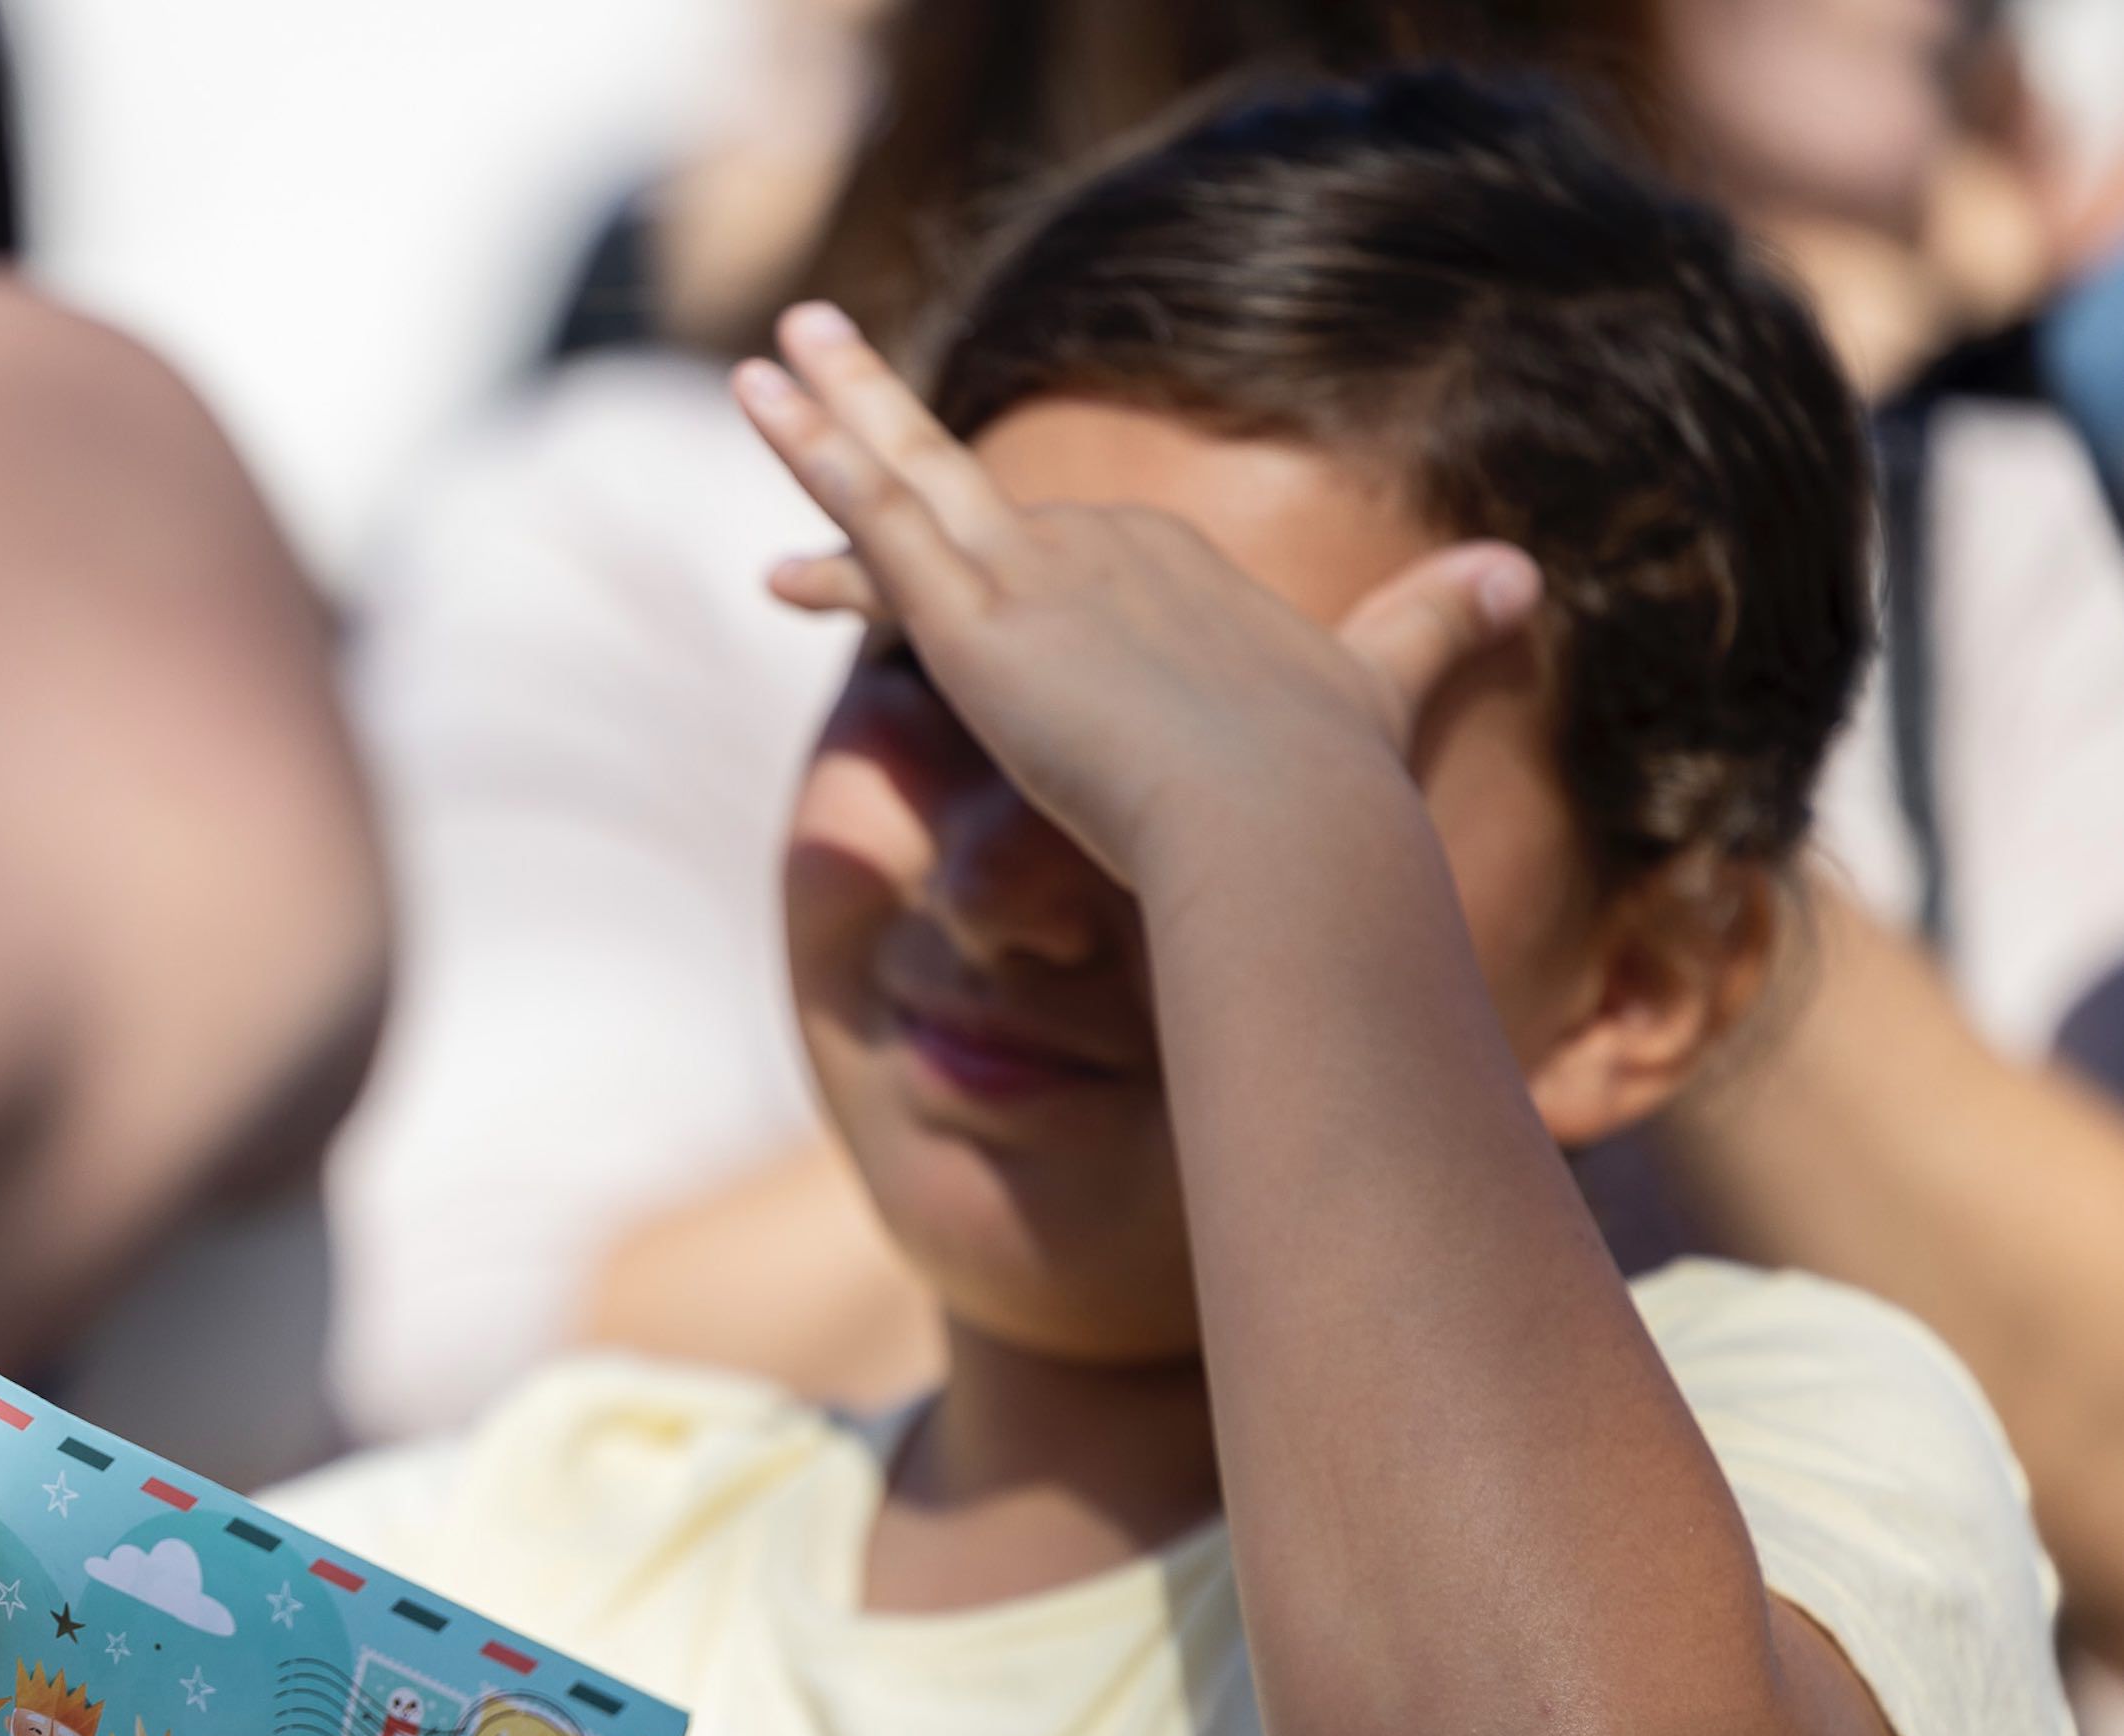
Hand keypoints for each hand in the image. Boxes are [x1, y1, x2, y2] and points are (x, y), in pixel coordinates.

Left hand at [734, 303, 1541, 887]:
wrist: (1292, 829)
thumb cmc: (1336, 789)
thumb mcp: (1383, 687)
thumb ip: (1437, 623)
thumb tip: (1524, 574)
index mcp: (1172, 570)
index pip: (1042, 548)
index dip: (964, 547)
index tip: (891, 556)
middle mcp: (1101, 549)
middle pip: (964, 492)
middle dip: (880, 434)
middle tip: (804, 361)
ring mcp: (1037, 579)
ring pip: (907, 482)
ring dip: (825, 422)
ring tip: (757, 363)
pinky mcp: (981, 625)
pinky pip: (888, 528)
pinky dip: (831, 474)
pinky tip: (783, 421)